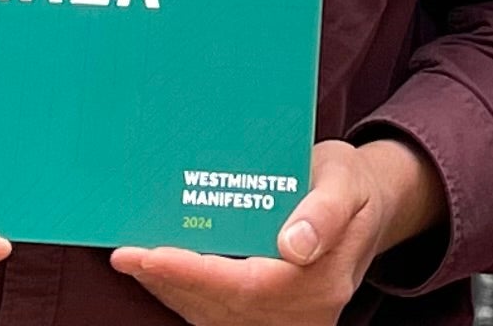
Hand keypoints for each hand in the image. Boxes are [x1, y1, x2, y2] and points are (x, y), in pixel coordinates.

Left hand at [112, 136, 439, 325]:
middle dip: (169, 281)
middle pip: (221, 306)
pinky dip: (186, 295)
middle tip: (123, 255)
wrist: (369, 208)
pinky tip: (160, 272)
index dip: (192, 273)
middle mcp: (303, 312)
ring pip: (214, 315)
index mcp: (320, 280)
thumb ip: (324, 212)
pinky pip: (219, 315)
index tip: (149, 255)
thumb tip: (293, 244)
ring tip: (132, 261)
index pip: (246, 286)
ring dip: (171, 290)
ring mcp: (287, 322)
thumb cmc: (351, 185)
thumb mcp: (346, 180)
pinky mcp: (271, 319)